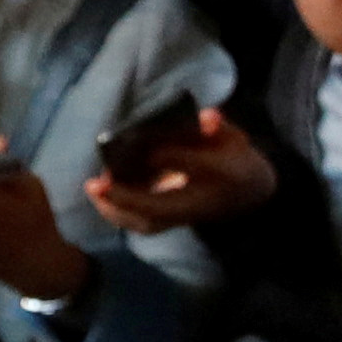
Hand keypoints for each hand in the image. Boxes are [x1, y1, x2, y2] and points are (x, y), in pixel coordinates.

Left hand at [85, 108, 275, 234]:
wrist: (248, 195)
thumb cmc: (234, 159)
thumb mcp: (234, 139)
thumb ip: (218, 126)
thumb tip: (205, 116)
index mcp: (225, 174)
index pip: (201, 167)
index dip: (177, 158)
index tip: (151, 149)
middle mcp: (202, 201)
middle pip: (163, 208)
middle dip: (128, 198)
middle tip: (98, 182)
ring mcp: (186, 215)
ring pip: (149, 222)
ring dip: (117, 209)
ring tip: (93, 188)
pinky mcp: (172, 219)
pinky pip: (143, 225)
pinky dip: (119, 213)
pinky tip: (100, 196)